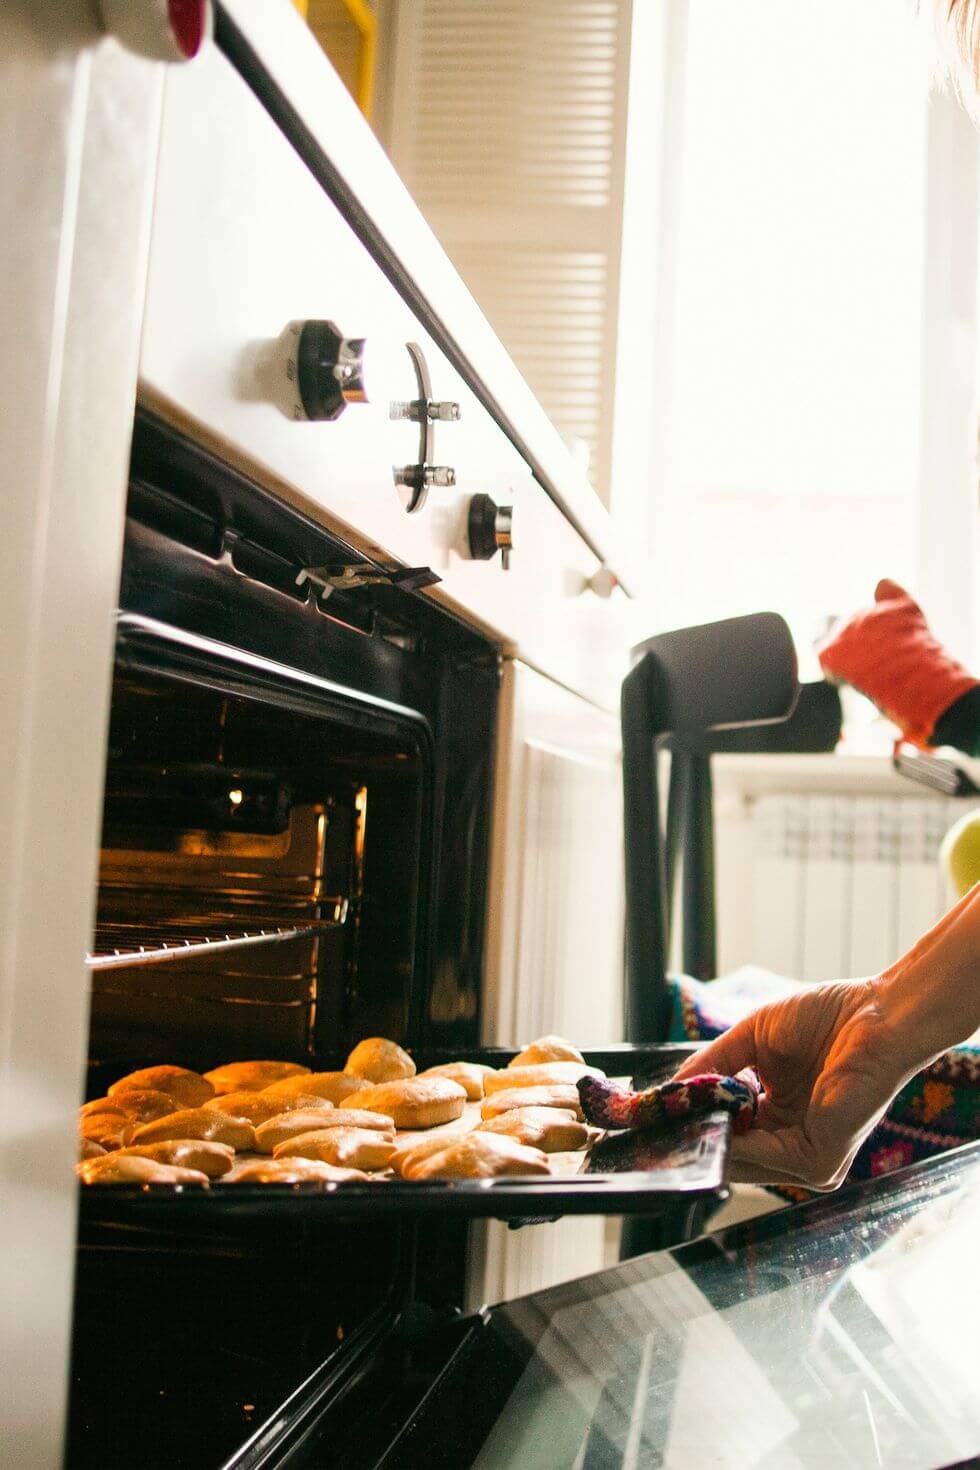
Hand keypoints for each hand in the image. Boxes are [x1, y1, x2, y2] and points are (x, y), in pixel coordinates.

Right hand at [671, 978, 922, 1188]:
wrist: (876, 1016)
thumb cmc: (826, 1018)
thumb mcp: (751, 1039)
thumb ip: (710, 1066)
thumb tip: (669, 1092)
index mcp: (779, 1117)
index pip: (728, 1133)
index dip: (693, 1123)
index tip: (655, 1114)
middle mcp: (792, 1143)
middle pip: (727, 1153)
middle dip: (691, 1135)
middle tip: (650, 1121)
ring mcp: (807, 1160)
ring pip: (737, 1160)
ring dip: (703, 1137)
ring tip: (671, 1115)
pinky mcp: (818, 1162)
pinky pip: (757, 1157)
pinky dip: (726, 1140)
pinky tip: (704, 1118)